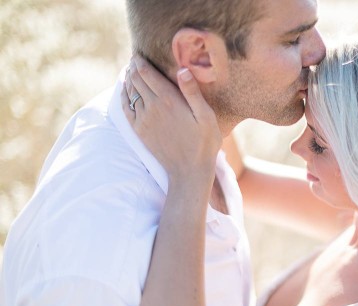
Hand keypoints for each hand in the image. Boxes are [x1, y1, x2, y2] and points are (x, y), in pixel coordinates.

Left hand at [121, 56, 221, 186]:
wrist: (188, 171)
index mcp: (169, 100)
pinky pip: (126, 107)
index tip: (139, 53)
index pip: (147, 73)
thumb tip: (183, 69)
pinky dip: (123, 95)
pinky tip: (124, 90)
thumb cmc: (204, 144)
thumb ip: (193, 92)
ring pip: (130, 92)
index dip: (141, 61)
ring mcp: (143, 119)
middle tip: (134, 59)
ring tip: (130, 70)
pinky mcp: (139, 130)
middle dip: (134, 67)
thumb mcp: (206, 117)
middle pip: (136, 80)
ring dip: (128, 79)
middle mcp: (152, 107)